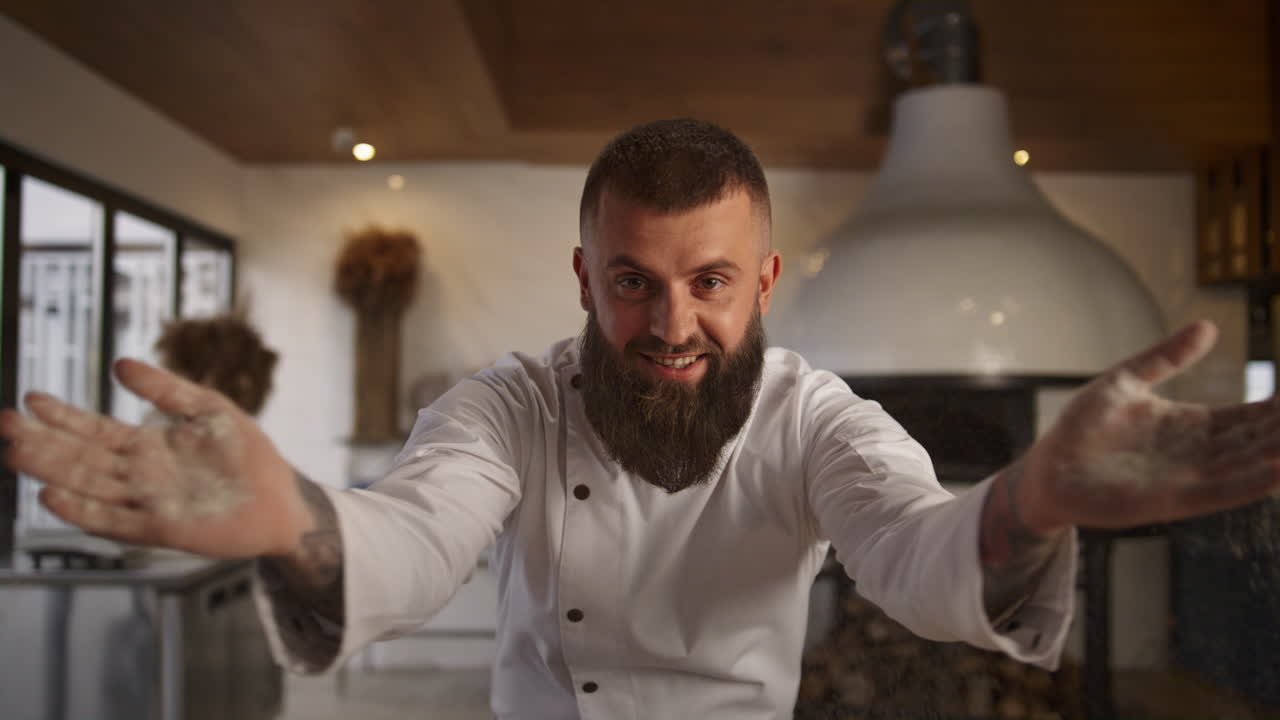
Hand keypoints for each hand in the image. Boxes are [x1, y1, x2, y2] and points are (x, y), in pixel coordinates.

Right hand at [1, 358, 308, 557]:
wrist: (282, 499)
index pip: (95, 430)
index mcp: (149, 446)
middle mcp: (140, 476)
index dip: (63, 416)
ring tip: (16, 453)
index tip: (30, 398)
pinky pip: (114, 522)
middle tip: (4, 424)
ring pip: (89, 486)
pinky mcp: (163, 529)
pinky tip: (52, 497)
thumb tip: (118, 363)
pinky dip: (83, 511)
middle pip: (82, 457)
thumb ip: (166, 389)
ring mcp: (148, 503)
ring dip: (53, 471)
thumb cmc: (248, 454)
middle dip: (43, 442)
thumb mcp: (209, 410)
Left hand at [1017, 320, 1279, 533]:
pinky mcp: (1169, 501)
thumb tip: (1208, 326)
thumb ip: (1167, 357)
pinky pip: (1218, 494)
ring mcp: (1188, 479)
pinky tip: (1276, 474)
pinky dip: (1248, 484)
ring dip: (1278, 457)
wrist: (1047, 468)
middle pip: (1260, 441)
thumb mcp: (1126, 381)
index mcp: (1194, 425)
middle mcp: (1200, 454)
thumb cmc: (1083, 427)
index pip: (1252, 416)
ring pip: (1249, 466)